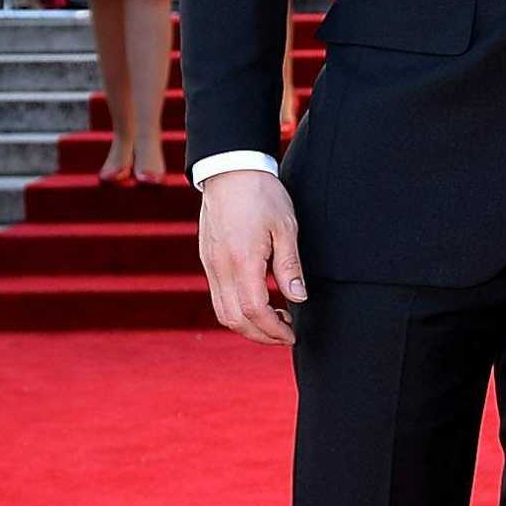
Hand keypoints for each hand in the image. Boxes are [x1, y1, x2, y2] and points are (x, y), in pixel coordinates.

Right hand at [198, 169, 307, 344]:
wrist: (230, 169)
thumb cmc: (262, 195)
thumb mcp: (286, 228)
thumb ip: (290, 266)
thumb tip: (299, 298)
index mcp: (242, 260)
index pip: (255, 311)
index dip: (274, 329)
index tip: (291, 334)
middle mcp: (221, 267)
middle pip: (235, 319)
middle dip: (261, 335)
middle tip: (285, 335)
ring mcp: (210, 264)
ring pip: (222, 312)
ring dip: (247, 325)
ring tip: (274, 321)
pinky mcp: (207, 260)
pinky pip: (217, 297)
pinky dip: (236, 311)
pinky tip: (257, 303)